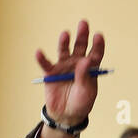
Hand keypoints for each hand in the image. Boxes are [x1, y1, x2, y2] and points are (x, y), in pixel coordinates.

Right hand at [34, 20, 104, 137]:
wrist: (66, 114)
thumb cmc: (81, 103)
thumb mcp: (87, 92)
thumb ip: (85, 76)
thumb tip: (84, 60)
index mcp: (89, 68)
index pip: (95, 54)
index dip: (97, 45)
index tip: (98, 35)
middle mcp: (77, 63)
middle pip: (80, 47)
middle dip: (82, 36)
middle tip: (84, 23)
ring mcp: (64, 66)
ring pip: (64, 51)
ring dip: (64, 42)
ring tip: (66, 34)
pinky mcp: (51, 72)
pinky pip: (46, 64)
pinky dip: (42, 58)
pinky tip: (39, 52)